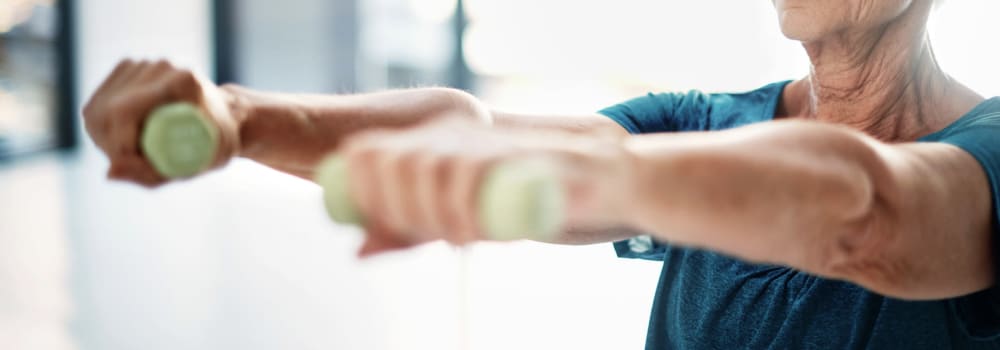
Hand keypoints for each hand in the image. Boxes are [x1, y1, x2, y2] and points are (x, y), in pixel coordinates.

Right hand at [82, 59, 240, 186]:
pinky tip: (127, 137)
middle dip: (112, 147)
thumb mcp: (194, 167)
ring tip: (138, 151)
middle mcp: (161, 66)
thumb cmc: (216, 145)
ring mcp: (143, 64)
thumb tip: (109, 172)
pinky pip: (97, 106)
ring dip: (107, 140)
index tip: (139, 167)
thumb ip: (151, 174)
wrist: (227, 117)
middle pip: (106, 111)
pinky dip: (103, 128)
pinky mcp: (127, 69)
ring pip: (98, 110)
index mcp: (183, 82)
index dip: (119, 147)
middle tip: (139, 163)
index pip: (124, 112)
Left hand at [337, 118, 634, 256]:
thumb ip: (408, 232)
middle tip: (430, 237)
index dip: (360, 191)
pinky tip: (472, 233)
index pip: (365, 153)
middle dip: (399, 211)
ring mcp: (476, 141)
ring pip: (427, 169)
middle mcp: (445, 135)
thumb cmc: (515, 201)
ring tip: (459, 238)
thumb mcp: (453, 219)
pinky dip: (463, 212)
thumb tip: (358, 252)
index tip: (379, 227)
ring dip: (433, 215)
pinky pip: (468, 175)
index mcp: (424, 143)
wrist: (590, 180)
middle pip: (393, 164)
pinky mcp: (506, 153)